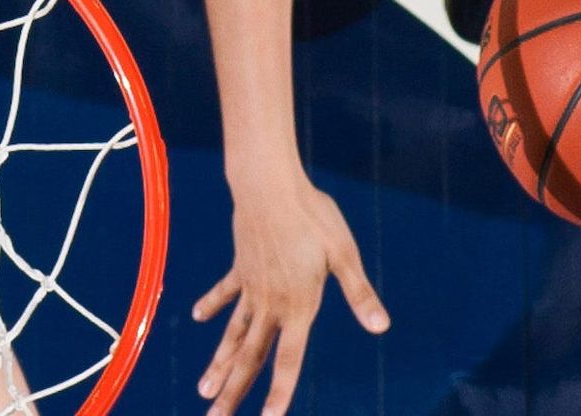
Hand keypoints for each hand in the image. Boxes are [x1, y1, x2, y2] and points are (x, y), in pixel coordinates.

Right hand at [192, 179, 389, 415]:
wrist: (269, 186)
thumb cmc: (313, 216)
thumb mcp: (343, 253)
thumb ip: (359, 293)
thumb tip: (381, 327)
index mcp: (298, 304)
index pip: (288, 358)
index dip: (279, 392)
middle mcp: (270, 303)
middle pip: (251, 356)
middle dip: (233, 392)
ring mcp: (251, 286)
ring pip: (234, 334)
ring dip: (219, 363)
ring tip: (204, 391)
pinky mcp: (241, 266)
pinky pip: (226, 292)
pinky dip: (212, 305)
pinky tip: (199, 317)